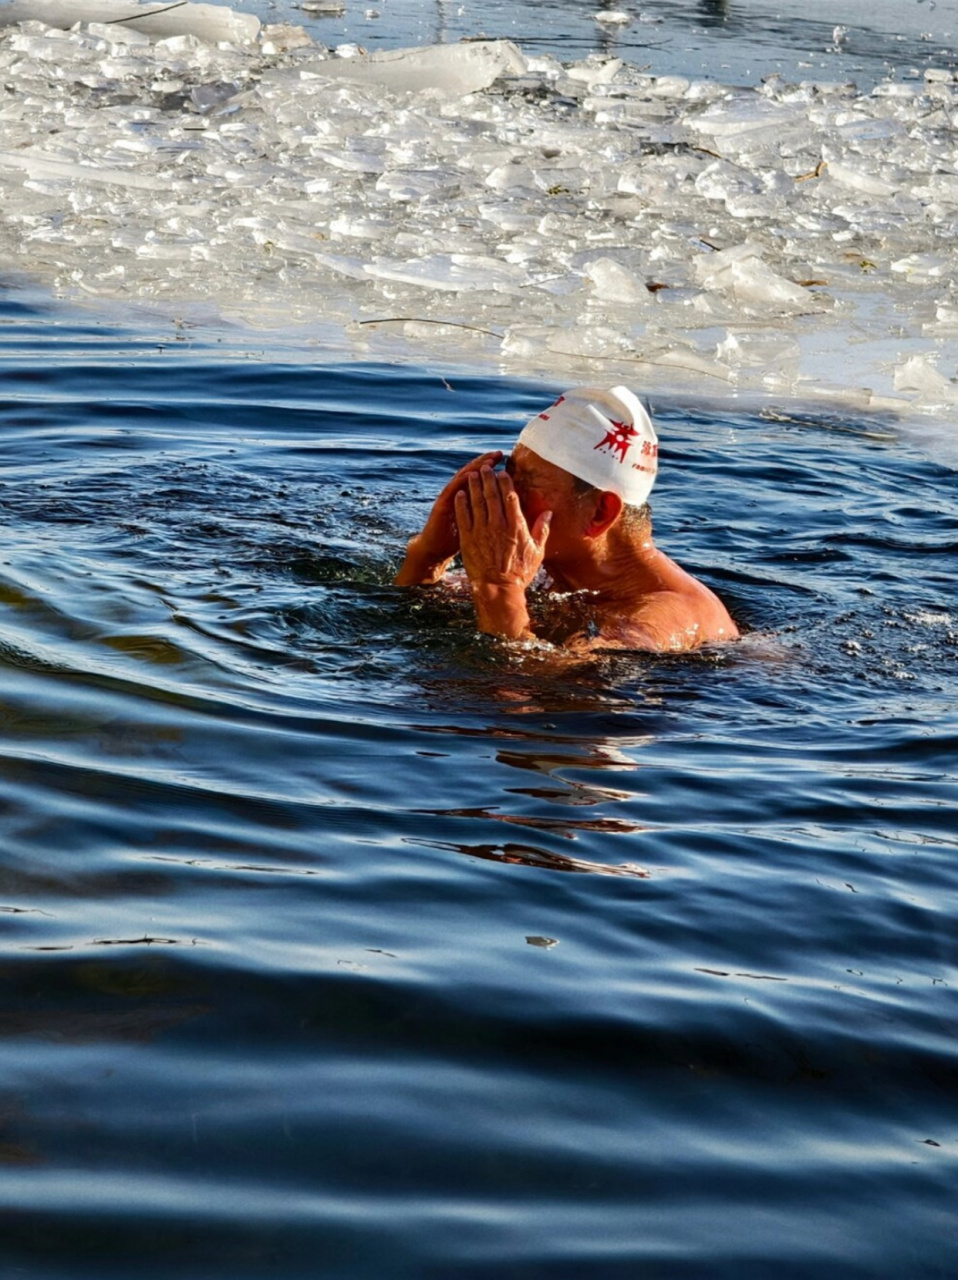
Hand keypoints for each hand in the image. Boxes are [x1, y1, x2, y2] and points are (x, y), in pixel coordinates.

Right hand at [394, 450, 501, 585]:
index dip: (496, 472)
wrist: (435, 550)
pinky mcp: (442, 505)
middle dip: (487, 463)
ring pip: (463, 477)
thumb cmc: (460, 541)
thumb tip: (510, 515)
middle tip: (500, 454)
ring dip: (475, 467)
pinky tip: (470, 474)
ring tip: (487, 460)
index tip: (510, 464)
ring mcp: (450, 498)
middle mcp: (460, 495)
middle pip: (475, 474)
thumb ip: (489, 516)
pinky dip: (461, 481)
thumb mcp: (478, 527)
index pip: (485, 481)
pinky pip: (452, 490)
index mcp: (471, 500)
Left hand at [455, 466, 550, 637]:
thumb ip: (542, 530)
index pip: (510, 497)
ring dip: (475, 486)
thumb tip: (549, 513)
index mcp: (516, 526)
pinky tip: (461, 493)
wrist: (498, 589)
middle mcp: (499, 524)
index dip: (505, 482)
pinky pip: (463, 516)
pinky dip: (462, 503)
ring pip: (477, 502)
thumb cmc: (519, 573)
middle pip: (492, 495)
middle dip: (488, 478)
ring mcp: (482, 530)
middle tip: (486, 468)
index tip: (503, 472)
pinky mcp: (468, 538)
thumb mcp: (537, 552)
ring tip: (473, 475)